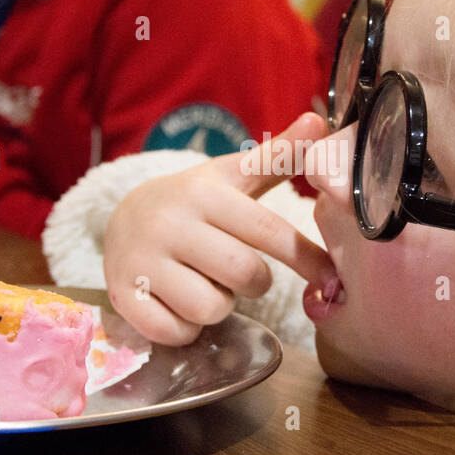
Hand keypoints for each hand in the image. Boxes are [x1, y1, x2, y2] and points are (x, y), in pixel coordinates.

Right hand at [104, 112, 336, 345]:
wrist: (121, 219)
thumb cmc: (193, 202)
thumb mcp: (231, 176)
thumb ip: (278, 156)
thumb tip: (319, 122)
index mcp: (204, 193)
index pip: (269, 231)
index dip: (307, 258)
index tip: (332, 278)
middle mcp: (171, 224)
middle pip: (246, 275)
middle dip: (254, 282)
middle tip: (238, 271)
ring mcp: (142, 261)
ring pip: (211, 308)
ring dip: (219, 306)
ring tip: (204, 284)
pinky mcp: (122, 297)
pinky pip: (176, 332)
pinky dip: (187, 329)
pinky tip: (178, 305)